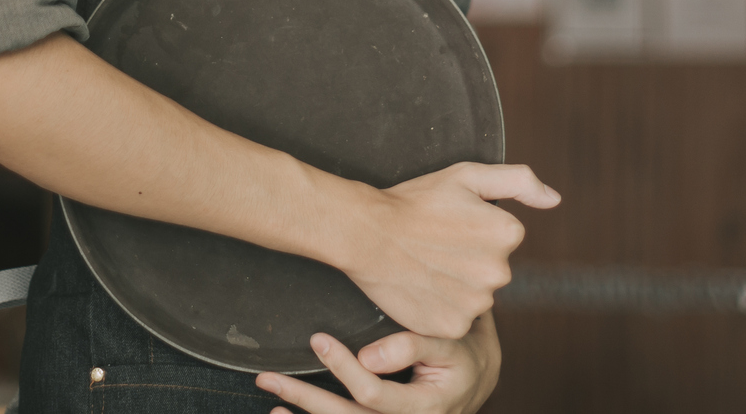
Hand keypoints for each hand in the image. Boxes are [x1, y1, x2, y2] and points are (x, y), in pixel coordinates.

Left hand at [254, 314, 501, 413]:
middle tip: (269, 377)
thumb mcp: (449, 344)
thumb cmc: (462, 354)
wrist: (477, 379)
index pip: (374, 394)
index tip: (318, 338)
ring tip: (271, 401)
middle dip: (306, 398)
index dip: (343, 368)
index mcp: (425, 407)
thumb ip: (412, 345)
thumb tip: (367, 356)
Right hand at [336, 162, 557, 339]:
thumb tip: (555, 200)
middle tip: (435, 245)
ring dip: (457, 286)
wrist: (367, 233)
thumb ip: (519, 181)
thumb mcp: (467, 175)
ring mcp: (477, 303)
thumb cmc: (415, 201)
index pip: (503, 238)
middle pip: (491, 270)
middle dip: (469, 260)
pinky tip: (423, 287)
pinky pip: (457, 319)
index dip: (474, 231)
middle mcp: (500, 272)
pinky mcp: (453, 326)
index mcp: (508, 232)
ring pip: (475, 297)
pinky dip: (442, 308)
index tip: (449, 225)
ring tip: (426, 266)